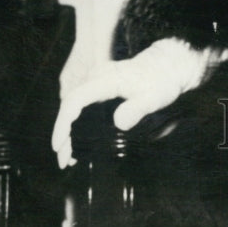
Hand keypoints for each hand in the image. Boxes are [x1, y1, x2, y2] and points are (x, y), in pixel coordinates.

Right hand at [51, 38, 227, 168]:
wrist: (169, 66)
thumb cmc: (162, 81)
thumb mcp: (154, 97)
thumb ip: (136, 109)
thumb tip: (119, 123)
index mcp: (105, 79)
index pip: (75, 100)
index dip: (63, 123)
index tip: (59, 145)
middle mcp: (97, 76)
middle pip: (70, 104)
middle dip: (63, 133)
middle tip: (63, 161)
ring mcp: (97, 79)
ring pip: (74, 104)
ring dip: (69, 129)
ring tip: (68, 156)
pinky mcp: (100, 84)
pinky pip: (82, 102)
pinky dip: (77, 121)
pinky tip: (78, 139)